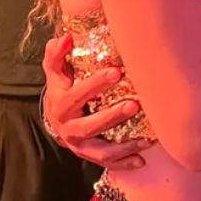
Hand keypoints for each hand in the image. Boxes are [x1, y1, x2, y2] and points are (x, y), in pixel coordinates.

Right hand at [41, 33, 153, 169]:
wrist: (55, 117)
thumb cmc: (61, 88)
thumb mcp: (55, 70)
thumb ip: (57, 53)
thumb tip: (66, 37)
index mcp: (61, 104)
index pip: (78, 94)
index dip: (96, 83)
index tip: (117, 71)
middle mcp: (69, 128)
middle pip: (91, 125)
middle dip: (113, 116)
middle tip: (135, 104)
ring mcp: (79, 145)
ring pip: (101, 150)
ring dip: (124, 147)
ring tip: (146, 139)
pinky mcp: (89, 155)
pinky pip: (107, 163)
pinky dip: (125, 163)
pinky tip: (142, 160)